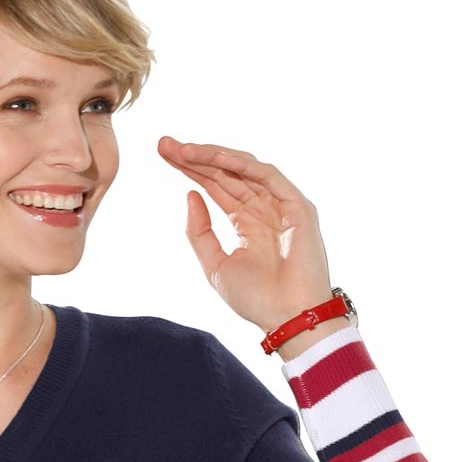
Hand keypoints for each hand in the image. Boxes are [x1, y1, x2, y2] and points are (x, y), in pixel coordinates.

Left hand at [157, 137, 333, 335]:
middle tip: (165, 143)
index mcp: (247, 223)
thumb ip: (200, 232)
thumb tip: (190, 194)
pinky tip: (214, 157)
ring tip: (184, 149)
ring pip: (244, 170)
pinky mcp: (298, 206)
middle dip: (196, 157)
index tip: (164, 154)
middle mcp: (265, 209)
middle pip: (226, 174)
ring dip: (213, 156)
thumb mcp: (215, 265)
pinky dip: (241, 165)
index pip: (216, 187)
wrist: (287, 318)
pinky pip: (267, 176)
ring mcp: (282, 206)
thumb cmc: (257, 299)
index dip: (191, 170)